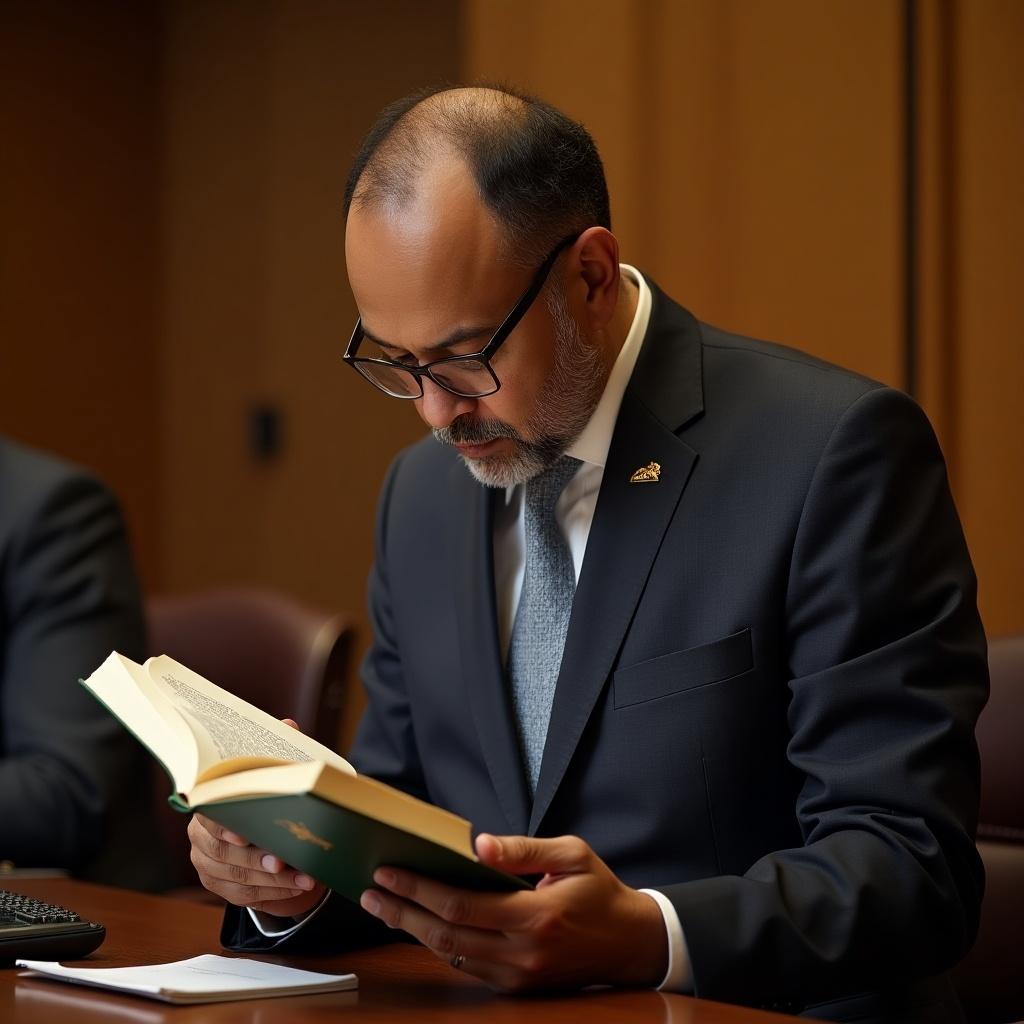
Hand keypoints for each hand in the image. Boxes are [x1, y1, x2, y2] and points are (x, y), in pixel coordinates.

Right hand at [187, 717, 326, 916]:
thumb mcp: (273, 773)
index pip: (207, 815)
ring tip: (305, 877)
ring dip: (273, 880)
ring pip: (236, 877)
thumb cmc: (267, 797)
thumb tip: (289, 725)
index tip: (242, 835)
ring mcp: (207, 864)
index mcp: (208, 804)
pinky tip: (299, 887)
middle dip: (255, 859)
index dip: (222, 826)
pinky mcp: (220, 886)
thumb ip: (278, 751)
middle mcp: (200, 835)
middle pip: (220, 851)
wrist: (262, 831)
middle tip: (283, 860)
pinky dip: (275, 892)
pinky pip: (245, 895)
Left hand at [359, 834, 667, 992]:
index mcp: (535, 917)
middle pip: (445, 934)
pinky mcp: (517, 986)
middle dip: (401, 911)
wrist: (631, 942)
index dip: (419, 888)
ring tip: (382, 905)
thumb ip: (523, 850)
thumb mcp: (571, 854)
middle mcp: (522, 953)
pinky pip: (467, 964)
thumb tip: (477, 844)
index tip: (388, 871)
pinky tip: (417, 922)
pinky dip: (438, 942)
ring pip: (451, 954)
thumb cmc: (599, 890)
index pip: (461, 904)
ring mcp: (518, 975)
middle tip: (369, 890)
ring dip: (411, 929)